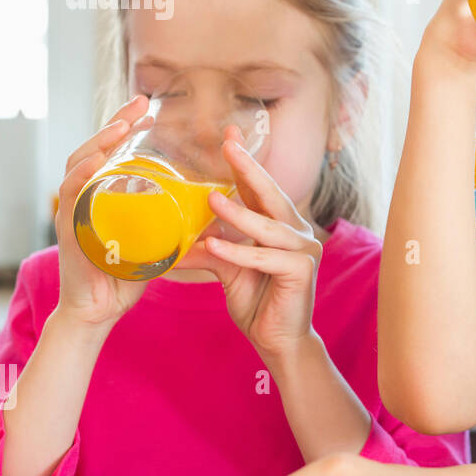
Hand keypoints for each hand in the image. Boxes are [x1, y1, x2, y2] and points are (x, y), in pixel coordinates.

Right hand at [52, 95, 154, 333]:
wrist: (99, 310)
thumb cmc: (126, 275)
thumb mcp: (156, 241)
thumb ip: (174, 223)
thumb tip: (211, 210)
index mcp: (104, 195)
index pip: (112, 152)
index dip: (127, 128)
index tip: (150, 108)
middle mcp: (86, 196)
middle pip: (95, 149)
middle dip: (116, 123)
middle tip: (140, 102)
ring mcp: (73, 210)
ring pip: (79, 165)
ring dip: (99, 143)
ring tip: (120, 125)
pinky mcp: (68, 230)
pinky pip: (70, 197)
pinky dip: (82, 177)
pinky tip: (96, 163)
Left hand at [183, 128, 321, 360]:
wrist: (278, 341)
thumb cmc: (257, 302)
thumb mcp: (226, 270)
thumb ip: (208, 250)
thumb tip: (172, 240)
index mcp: (279, 226)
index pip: (260, 188)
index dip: (244, 162)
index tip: (227, 134)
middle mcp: (296, 231)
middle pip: (271, 194)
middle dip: (249, 168)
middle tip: (227, 145)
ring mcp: (303, 249)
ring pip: (267, 226)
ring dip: (238, 214)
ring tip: (212, 200)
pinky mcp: (301, 271)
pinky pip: (265, 257)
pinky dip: (239, 252)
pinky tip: (215, 245)